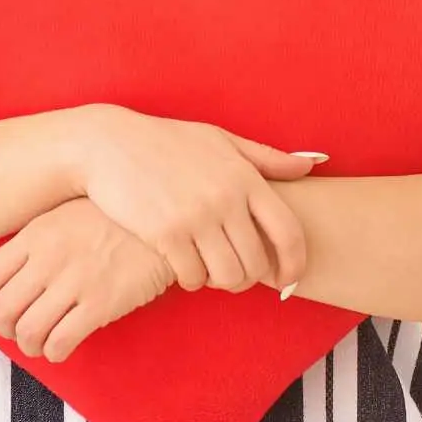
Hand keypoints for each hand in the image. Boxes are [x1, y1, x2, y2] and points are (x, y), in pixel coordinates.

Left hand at [0, 196, 174, 362]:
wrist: (159, 221)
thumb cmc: (108, 218)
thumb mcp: (60, 218)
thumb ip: (23, 246)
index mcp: (34, 235)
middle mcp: (49, 258)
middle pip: (3, 311)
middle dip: (5, 330)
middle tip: (18, 329)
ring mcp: (75, 281)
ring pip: (29, 332)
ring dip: (30, 346)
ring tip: (42, 340)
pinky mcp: (101, 303)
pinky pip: (60, 342)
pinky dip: (54, 352)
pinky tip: (63, 344)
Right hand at [71, 104, 321, 293]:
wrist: (109, 144)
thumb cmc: (168, 141)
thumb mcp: (220, 140)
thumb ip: (267, 157)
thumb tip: (312, 163)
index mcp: (245, 177)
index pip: (289, 232)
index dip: (295, 264)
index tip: (289, 278)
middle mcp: (225, 198)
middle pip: (257, 264)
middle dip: (249, 277)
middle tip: (235, 273)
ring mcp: (196, 218)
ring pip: (228, 277)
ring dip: (221, 281)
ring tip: (210, 269)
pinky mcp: (166, 235)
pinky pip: (193, 278)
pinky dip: (192, 279)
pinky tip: (184, 264)